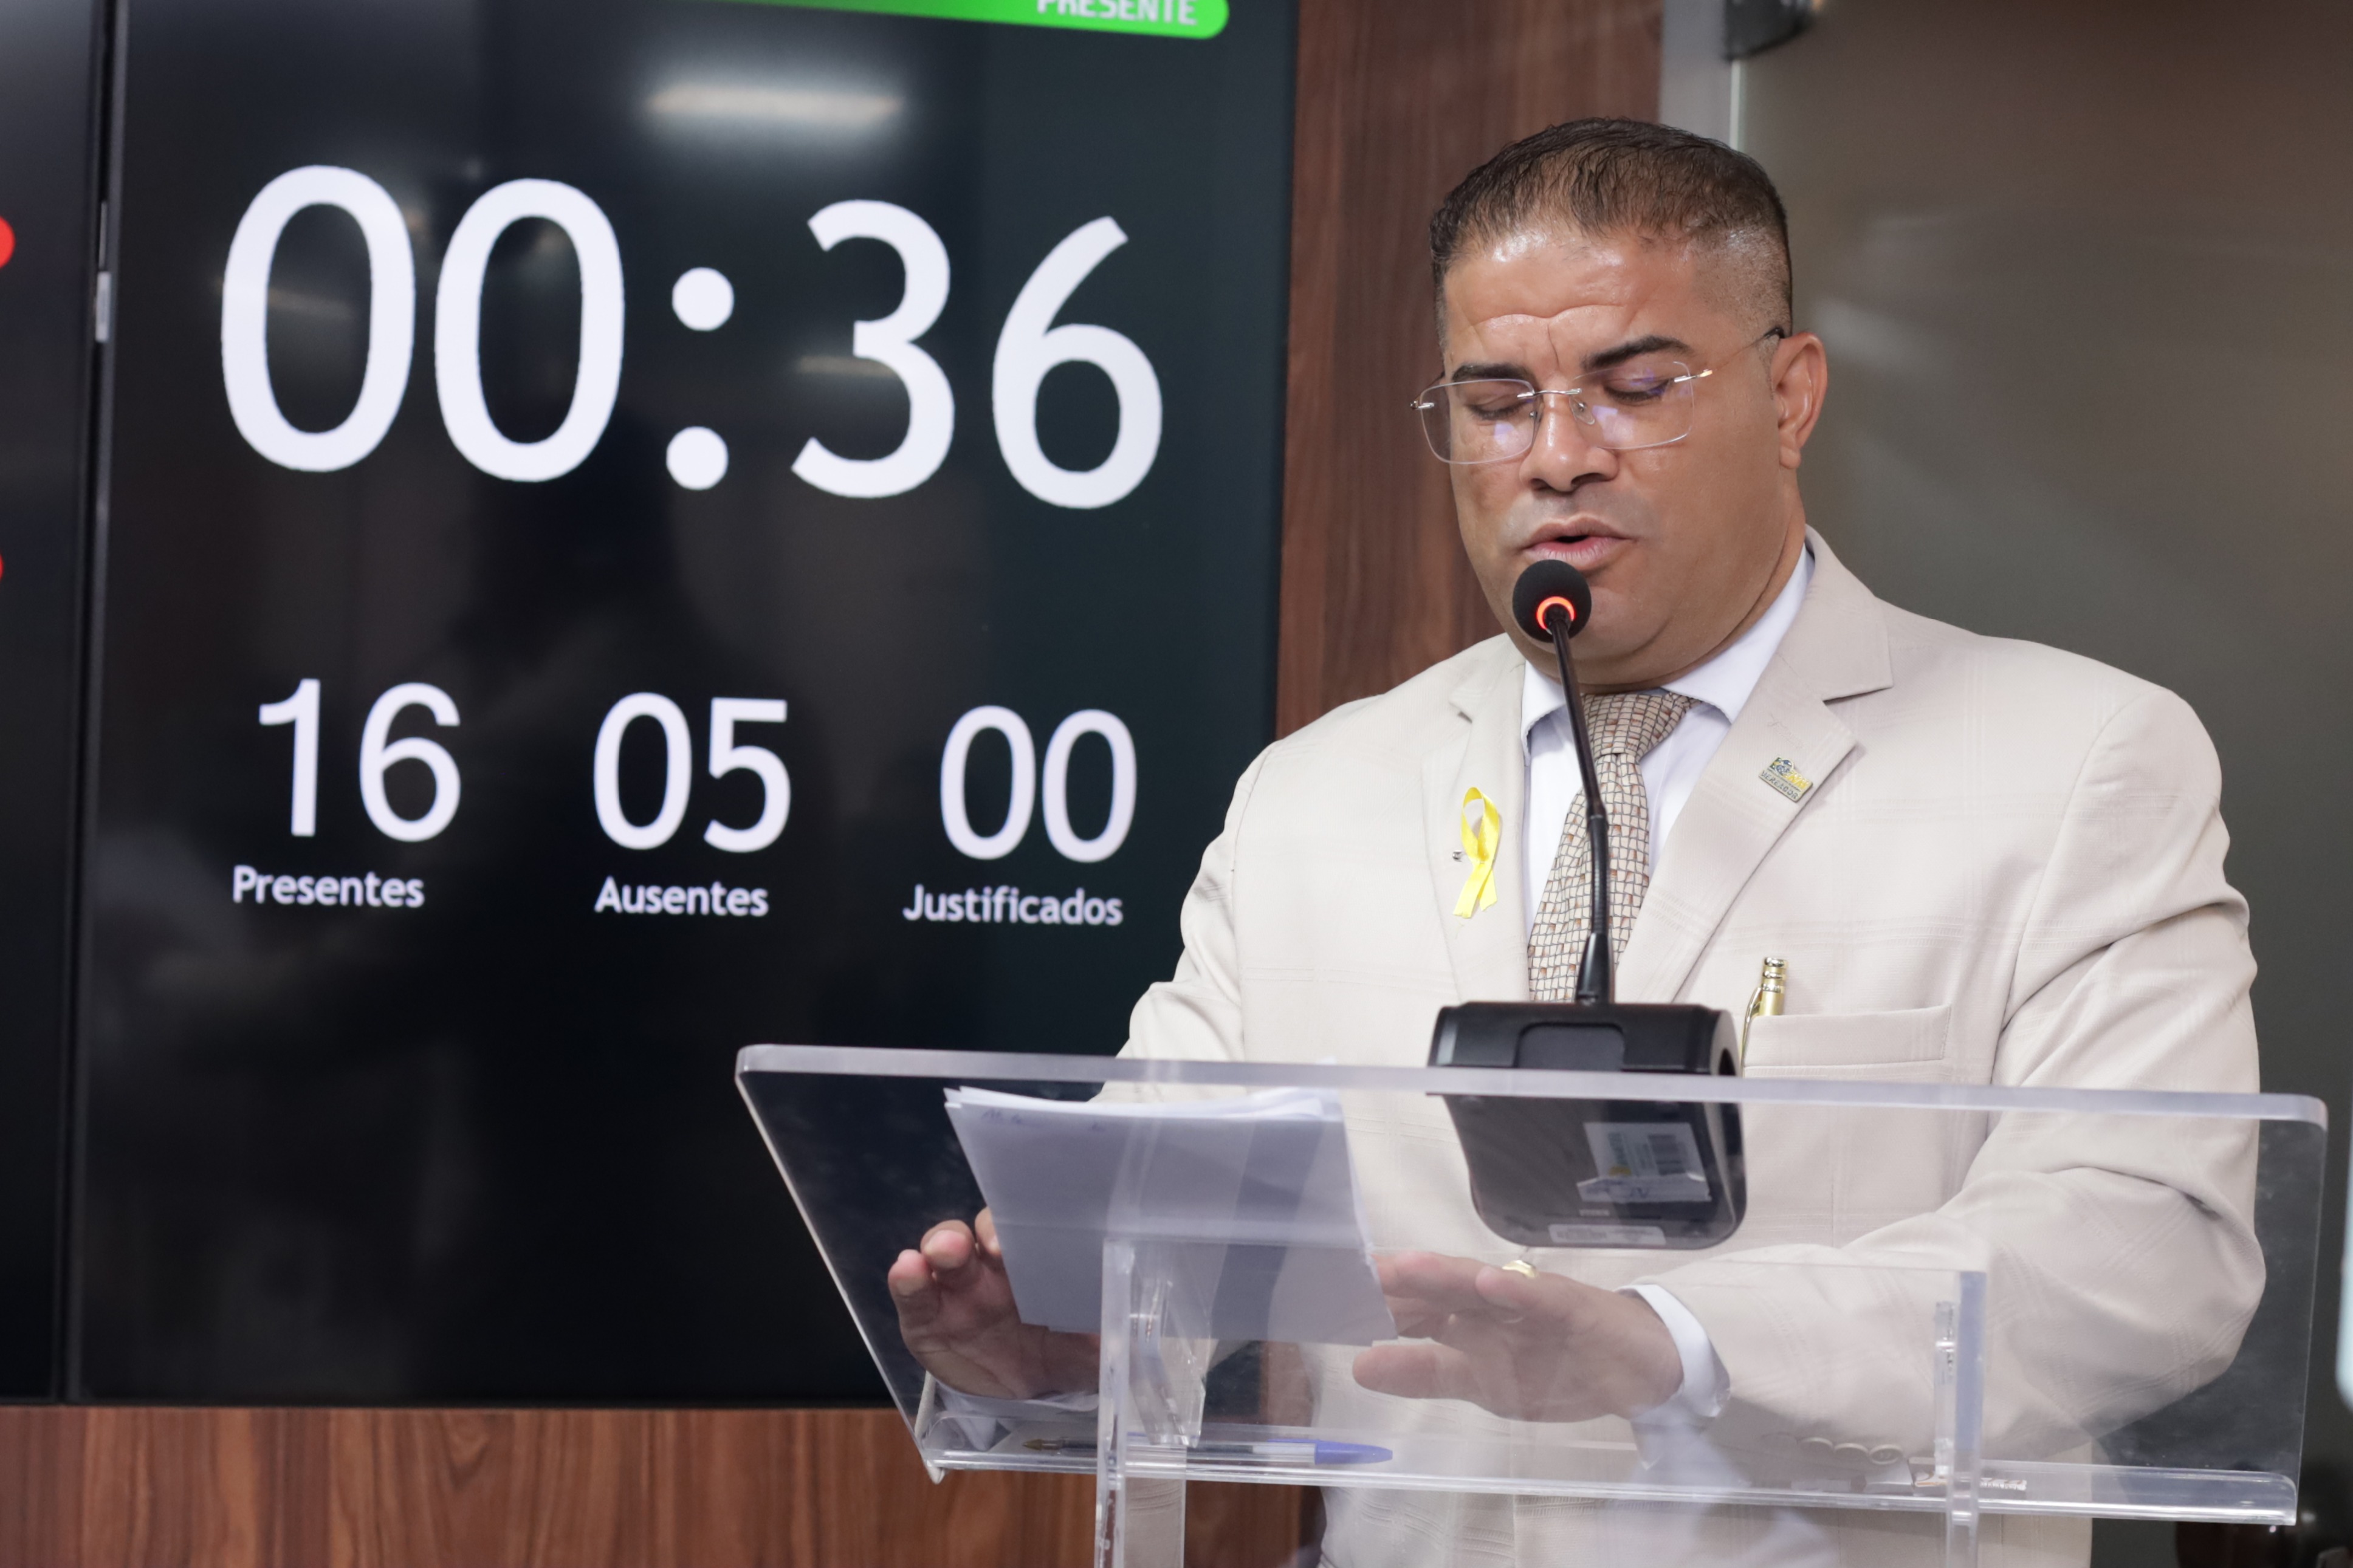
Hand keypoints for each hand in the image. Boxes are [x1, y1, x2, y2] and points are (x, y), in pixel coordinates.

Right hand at [887, 1208, 1098, 1400]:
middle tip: (973, 1246)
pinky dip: (906, 1282)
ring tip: (933, 1256)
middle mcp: (993, 1266)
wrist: (1032, 1394)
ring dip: (937, 1247)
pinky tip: (906, 1272)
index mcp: (1037, 1262)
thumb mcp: (1097, 1344)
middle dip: (974, 1233)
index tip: (1016, 1244)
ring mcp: (956, 1289)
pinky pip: (913, 1296)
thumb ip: (1114, 1330)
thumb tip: (1138, 1325)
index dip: (1019, 1229)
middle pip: (978, 1233)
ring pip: (941, 1254)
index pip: (1026, 1229)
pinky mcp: (926, 1319)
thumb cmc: (1067, 1351)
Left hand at [1351, 1252, 1682, 1421]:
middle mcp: (1490, 1304)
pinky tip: (1490, 1283)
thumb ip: (1425, 1372)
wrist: (1641, 1368)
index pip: (1410, 1309)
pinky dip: (1516, 1291)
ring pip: (1479, 1284)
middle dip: (1392, 1283)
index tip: (1325, 1298)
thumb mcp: (1482, 1383)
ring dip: (1442, 1274)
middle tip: (1347, 1275)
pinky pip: (1540, 1299)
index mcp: (1468, 1321)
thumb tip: (1360, 1366)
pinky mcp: (1571, 1307)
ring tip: (1403, 1266)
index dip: (1371, 1303)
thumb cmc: (1558, 1366)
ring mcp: (1529, 1303)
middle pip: (1435, 1290)